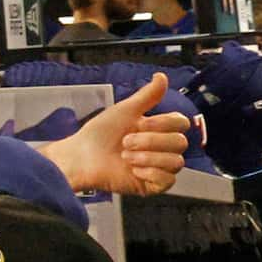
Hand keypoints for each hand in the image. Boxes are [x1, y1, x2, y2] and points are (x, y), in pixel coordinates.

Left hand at [50, 78, 190, 195]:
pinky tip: (133, 170)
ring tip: (125, 156)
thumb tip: (162, 76)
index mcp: (159, 130)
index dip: (163, 124)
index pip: (181, 124)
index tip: (140, 124)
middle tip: (126, 142)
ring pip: (176, 162)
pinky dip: (151, 173)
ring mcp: (158, 167)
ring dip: (148, 157)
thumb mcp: (125, 110)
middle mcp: (161, 148)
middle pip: (180, 143)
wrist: (80, 158)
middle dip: (150, 141)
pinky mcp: (151, 185)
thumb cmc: (98, 134)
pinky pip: (168, 181)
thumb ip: (147, 95)